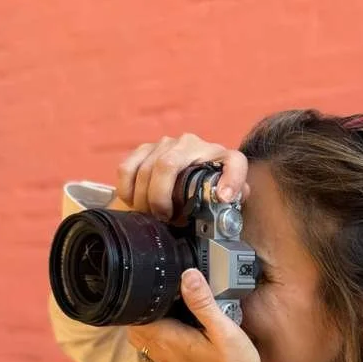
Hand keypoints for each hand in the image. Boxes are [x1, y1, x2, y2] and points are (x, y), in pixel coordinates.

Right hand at [114, 133, 249, 221]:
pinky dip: (127, 188)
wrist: (195, 170)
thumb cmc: (209, 186)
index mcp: (219, 156)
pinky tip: (133, 202)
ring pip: (145, 168)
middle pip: (167, 165)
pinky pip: (127, 167)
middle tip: (163, 217)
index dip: (230, 180)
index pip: (231, 163)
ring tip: (149, 214)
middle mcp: (192, 144)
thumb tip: (225, 198)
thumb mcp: (228, 194)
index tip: (224, 198)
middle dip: (160, 198)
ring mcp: (166, 144)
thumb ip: (235, 197)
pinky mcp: (145, 149)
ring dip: (143, 197)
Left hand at [129, 268, 265, 361]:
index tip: (161, 281)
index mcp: (167, 338)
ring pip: (144, 330)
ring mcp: (164, 357)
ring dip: (154, 314)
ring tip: (176, 302)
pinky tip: (182, 320)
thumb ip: (204, 303)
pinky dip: (162, 326)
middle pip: (136, 319)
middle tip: (169, 290)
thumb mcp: (223, 331)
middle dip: (147, 302)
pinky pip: (156, 339)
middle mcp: (160, 349)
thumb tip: (188, 276)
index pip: (137, 311)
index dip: (145, 293)